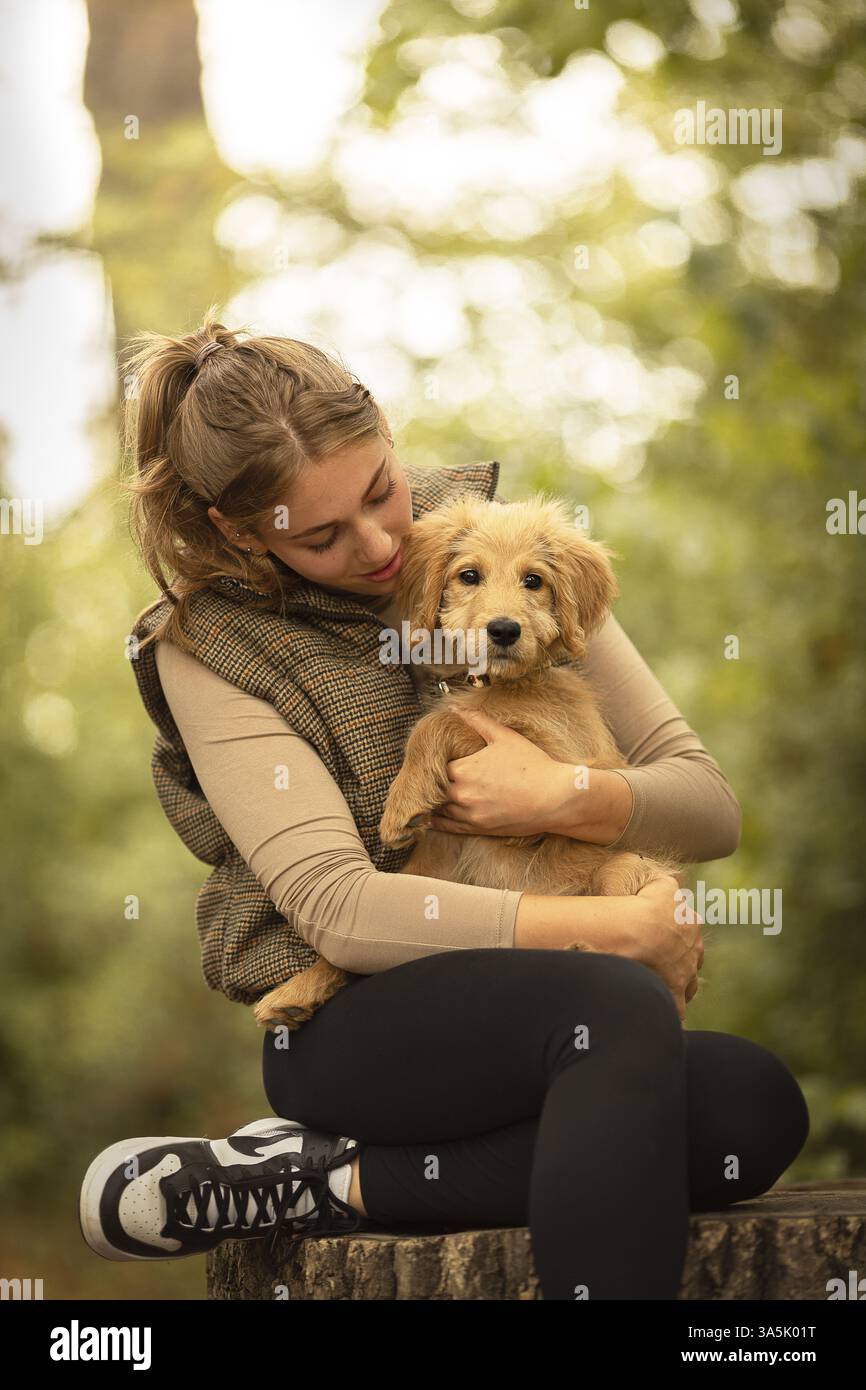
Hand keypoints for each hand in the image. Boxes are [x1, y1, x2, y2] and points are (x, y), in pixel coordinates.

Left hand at [426, 709, 562, 836]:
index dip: (438, 761)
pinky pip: (448, 827)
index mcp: (463, 769)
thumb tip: (454, 707)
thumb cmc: (532, 764)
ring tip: (430, 795)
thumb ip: (477, 721)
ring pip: (439, 808)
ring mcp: (469, 814)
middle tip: (431, 776)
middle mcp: (461, 794)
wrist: (555, 798)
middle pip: (434, 788)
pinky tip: (431, 818)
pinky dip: (437, 822)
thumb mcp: (505, 737)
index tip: (439, 757)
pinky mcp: (478, 828)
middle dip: (434, 781)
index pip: (437, 765)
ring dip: (434, 801)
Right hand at [623, 874, 703, 1022]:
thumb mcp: (662, 885)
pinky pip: (676, 1009)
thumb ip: (670, 884)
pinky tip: (661, 1012)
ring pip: (689, 985)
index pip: (691, 929)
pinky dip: (670, 1011)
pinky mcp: (674, 992)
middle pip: (693, 959)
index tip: (667, 936)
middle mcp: (694, 949)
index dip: (680, 933)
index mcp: (691, 923)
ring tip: (664, 988)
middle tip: (667, 964)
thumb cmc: (647, 904)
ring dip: (679, 987)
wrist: (641, 931)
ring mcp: (686, 973)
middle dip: (683, 962)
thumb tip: (676, 881)